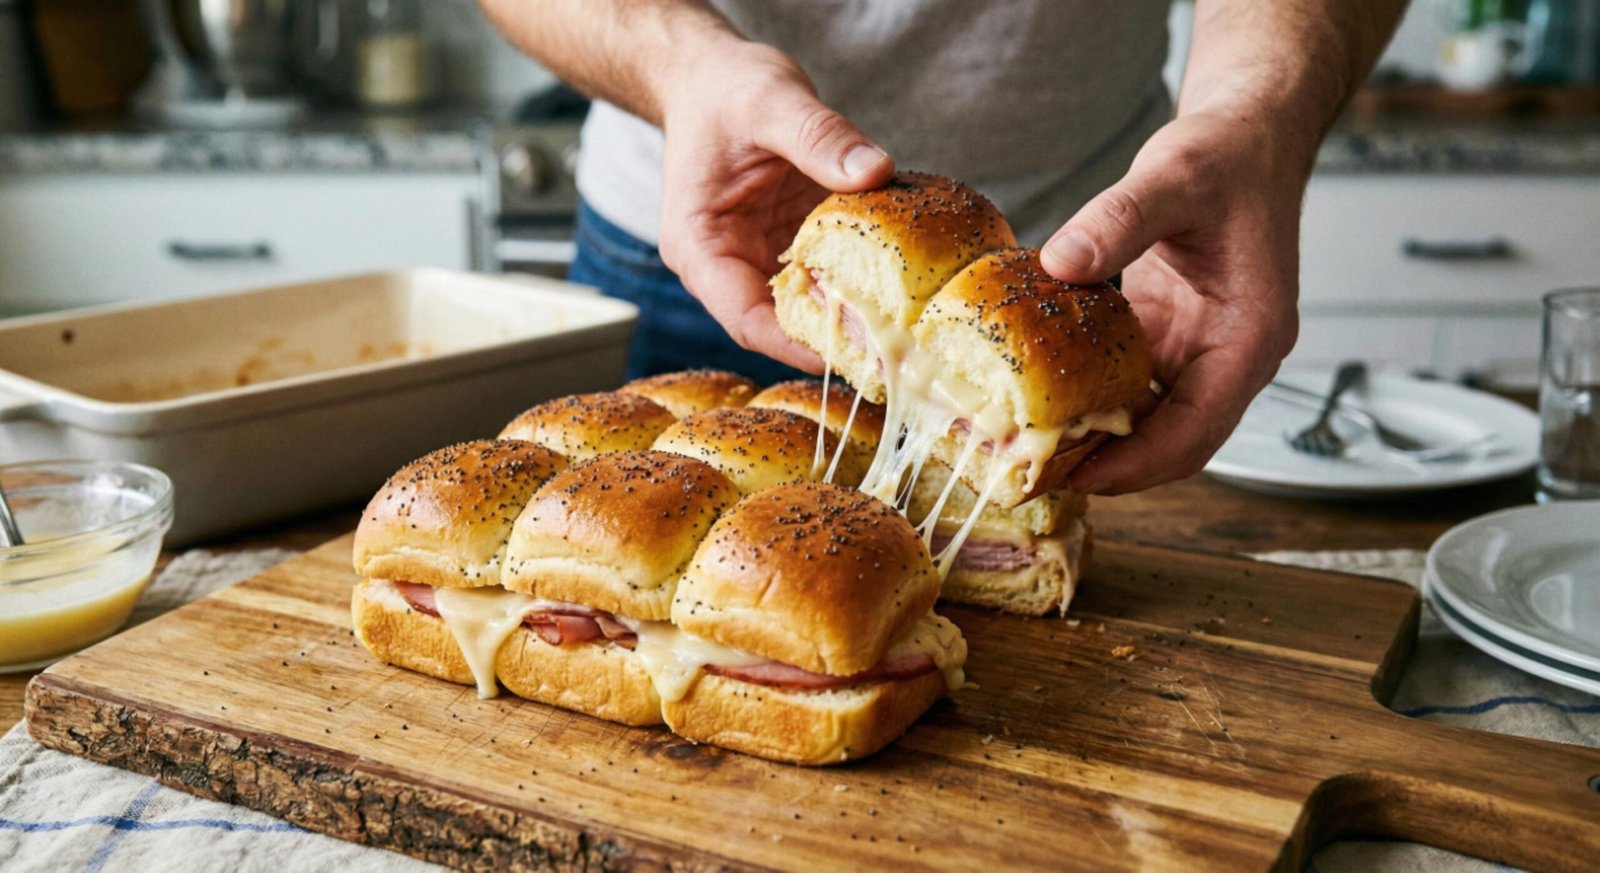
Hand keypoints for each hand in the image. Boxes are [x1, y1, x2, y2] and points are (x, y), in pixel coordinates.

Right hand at [657, 45, 893, 370]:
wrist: (712, 77)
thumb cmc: (724, 89)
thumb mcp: (770, 101)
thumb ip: (819, 136)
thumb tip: (876, 172)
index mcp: (700, 248)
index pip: (747, 319)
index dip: (798, 345)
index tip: (854, 353)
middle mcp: (728, 264)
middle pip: (781, 324)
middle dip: (838, 339)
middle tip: (897, 352)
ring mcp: (763, 256)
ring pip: (810, 304)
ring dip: (856, 316)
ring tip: (910, 332)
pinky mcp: (794, 242)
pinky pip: (830, 271)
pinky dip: (864, 279)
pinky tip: (906, 286)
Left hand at [1040, 111, 1308, 494]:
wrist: (1248, 134)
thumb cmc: (1230, 156)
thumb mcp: (1173, 176)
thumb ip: (1119, 219)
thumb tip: (1061, 262)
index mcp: (1251, 336)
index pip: (1199, 428)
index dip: (1141, 463)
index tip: (1082, 477)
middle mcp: (1231, 355)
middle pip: (1176, 441)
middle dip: (1114, 465)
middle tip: (1039, 475)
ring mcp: (1201, 349)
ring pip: (1152, 421)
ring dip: (1100, 439)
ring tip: (1032, 451)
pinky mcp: (1171, 336)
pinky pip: (1133, 385)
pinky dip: (1093, 398)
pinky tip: (1043, 402)